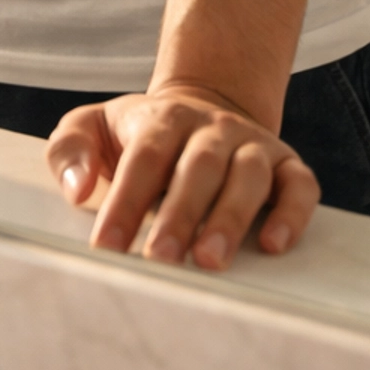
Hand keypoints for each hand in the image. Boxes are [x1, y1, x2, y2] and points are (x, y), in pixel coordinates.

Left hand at [45, 82, 318, 269]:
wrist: (204, 107)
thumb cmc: (139, 135)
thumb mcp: (93, 126)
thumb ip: (70, 149)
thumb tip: (77, 188)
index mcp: (163, 119)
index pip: (144, 159)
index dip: (126, 203)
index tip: (107, 248)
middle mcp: (213, 129)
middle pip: (199, 167)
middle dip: (180, 215)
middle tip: (160, 260)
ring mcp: (253, 145)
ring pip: (248, 176)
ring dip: (231, 218)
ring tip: (210, 261)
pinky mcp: (288, 165)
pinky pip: (300, 186)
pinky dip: (292, 214)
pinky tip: (275, 245)